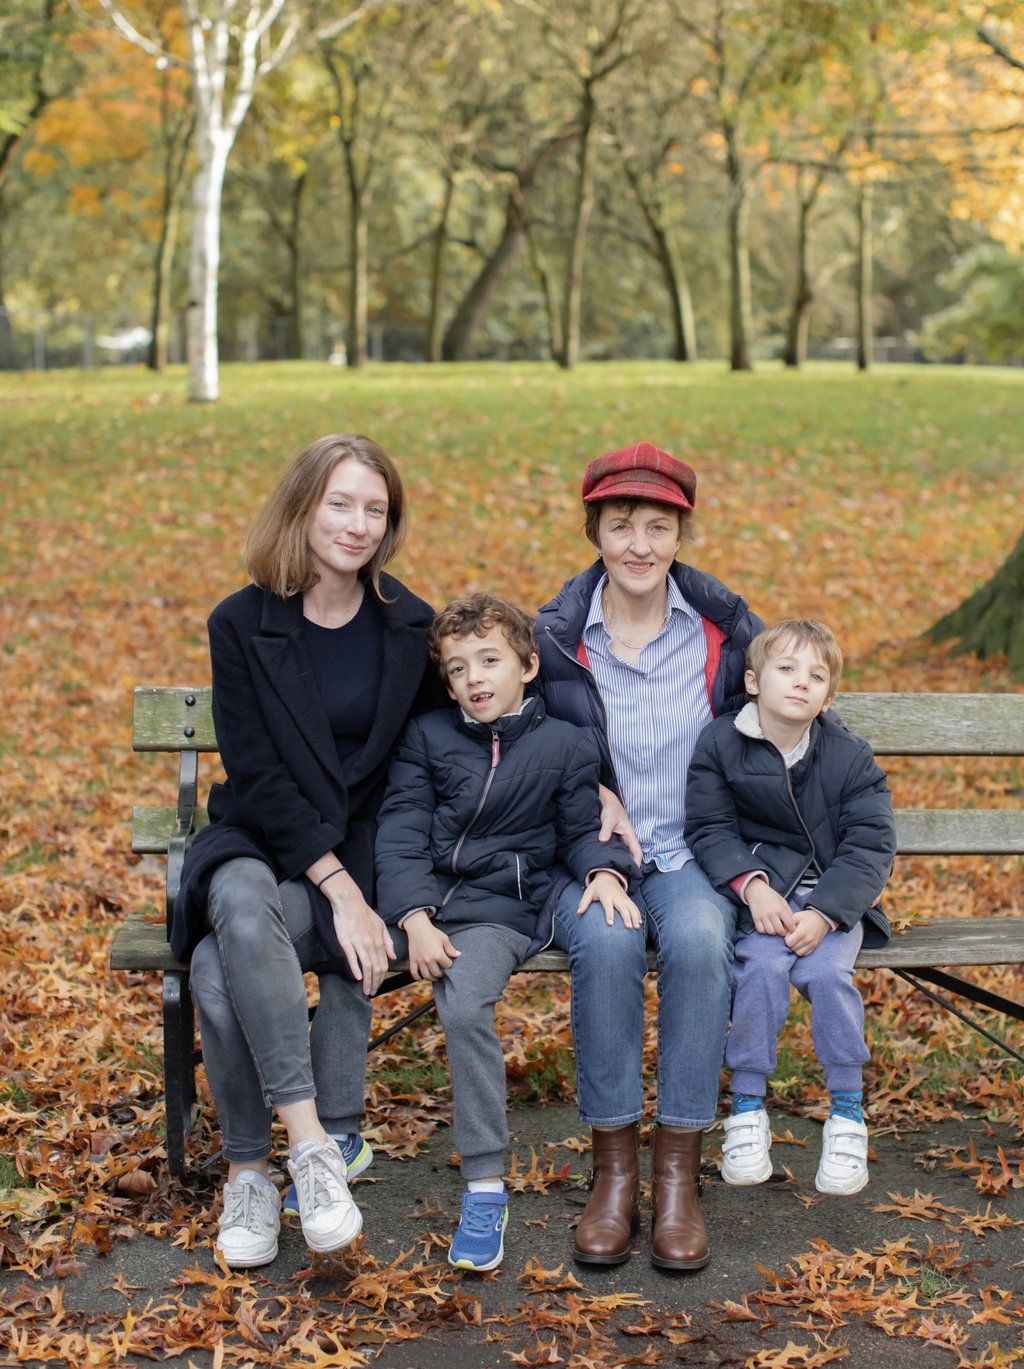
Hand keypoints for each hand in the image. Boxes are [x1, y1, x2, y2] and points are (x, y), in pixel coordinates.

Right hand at [317, 870, 395, 994]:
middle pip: (376, 968)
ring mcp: (359, 943)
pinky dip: (356, 969)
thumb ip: (387, 942)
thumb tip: (392, 957)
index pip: (383, 964)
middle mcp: (371, 944)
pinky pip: (353, 958)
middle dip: (375, 983)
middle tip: (372, 993)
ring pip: (367, 966)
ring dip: (367, 981)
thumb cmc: (365, 914)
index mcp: (379, 941)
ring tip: (365, 990)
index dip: (382, 978)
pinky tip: (358, 978)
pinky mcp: (347, 942)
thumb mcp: (381, 926)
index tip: (378, 985)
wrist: (350, 902)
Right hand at [404, 910, 459, 980]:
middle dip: (441, 974)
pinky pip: (414, 972)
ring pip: (426, 975)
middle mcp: (429, 960)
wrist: (418, 928)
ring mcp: (420, 961)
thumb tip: (458, 955)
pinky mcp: (413, 960)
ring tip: (435, 978)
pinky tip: (421, 978)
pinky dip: (417, 977)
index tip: (449, 963)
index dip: (450, 965)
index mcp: (438, 954)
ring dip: (431, 978)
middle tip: (442, 973)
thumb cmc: (432, 932)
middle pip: (437, 973)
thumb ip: (451, 949)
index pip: (447, 965)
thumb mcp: (444, 939)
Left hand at [576, 871, 641, 928]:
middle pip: (623, 908)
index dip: (609, 915)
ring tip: (636, 927)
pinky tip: (639, 923)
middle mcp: (616, 897)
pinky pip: (634, 907)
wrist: (608, 877)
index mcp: (606, 896)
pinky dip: (638, 915)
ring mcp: (624, 898)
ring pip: (631, 908)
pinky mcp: (628, 900)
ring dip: (635, 917)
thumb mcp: (588, 892)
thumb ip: (584, 902)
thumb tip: (578, 913)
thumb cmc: (597, 887)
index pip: (608, 906)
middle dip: (627, 917)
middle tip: (628, 927)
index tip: (610, 924)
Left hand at [598, 784, 641, 866]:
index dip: (637, 863)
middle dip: (629, 867)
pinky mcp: (616, 840)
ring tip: (617, 874)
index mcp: (630, 835)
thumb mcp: (608, 819)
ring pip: (625, 854)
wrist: (607, 802)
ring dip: (622, 863)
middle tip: (623, 879)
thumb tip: (602, 840)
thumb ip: (606, 830)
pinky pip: (618, 851)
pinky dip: (616, 857)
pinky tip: (610, 864)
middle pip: (632, 856)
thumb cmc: (610, 810)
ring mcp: (622, 840)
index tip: (633, 873)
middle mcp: (628, 839)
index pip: (637, 852)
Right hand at [746, 879, 796, 936]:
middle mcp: (772, 913)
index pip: (789, 924)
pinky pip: (761, 930)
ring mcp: (763, 917)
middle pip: (780, 930)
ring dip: (774, 932)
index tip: (792, 929)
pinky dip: (764, 931)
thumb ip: (788, 911)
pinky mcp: (755, 918)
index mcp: (780, 909)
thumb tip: (792, 922)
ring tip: (775, 928)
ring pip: (770, 932)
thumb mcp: (782, 900)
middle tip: (783, 930)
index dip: (792, 929)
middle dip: (783, 932)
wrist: (756, 890)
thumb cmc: (771, 895)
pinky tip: (766, 927)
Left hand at [784, 908, 830, 956]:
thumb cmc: (808, 916)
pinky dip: (802, 950)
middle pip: (793, 948)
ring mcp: (812, 944)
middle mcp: (807, 940)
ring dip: (795, 948)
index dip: (787, 938)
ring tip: (797, 940)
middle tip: (793, 936)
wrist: (822, 918)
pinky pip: (806, 954)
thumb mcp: (796, 916)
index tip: (790, 933)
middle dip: (791, 943)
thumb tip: (783, 932)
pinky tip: (801, 943)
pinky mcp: (815, 946)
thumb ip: (788, 924)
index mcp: (802, 932)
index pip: (789, 942)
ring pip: (799, 953)